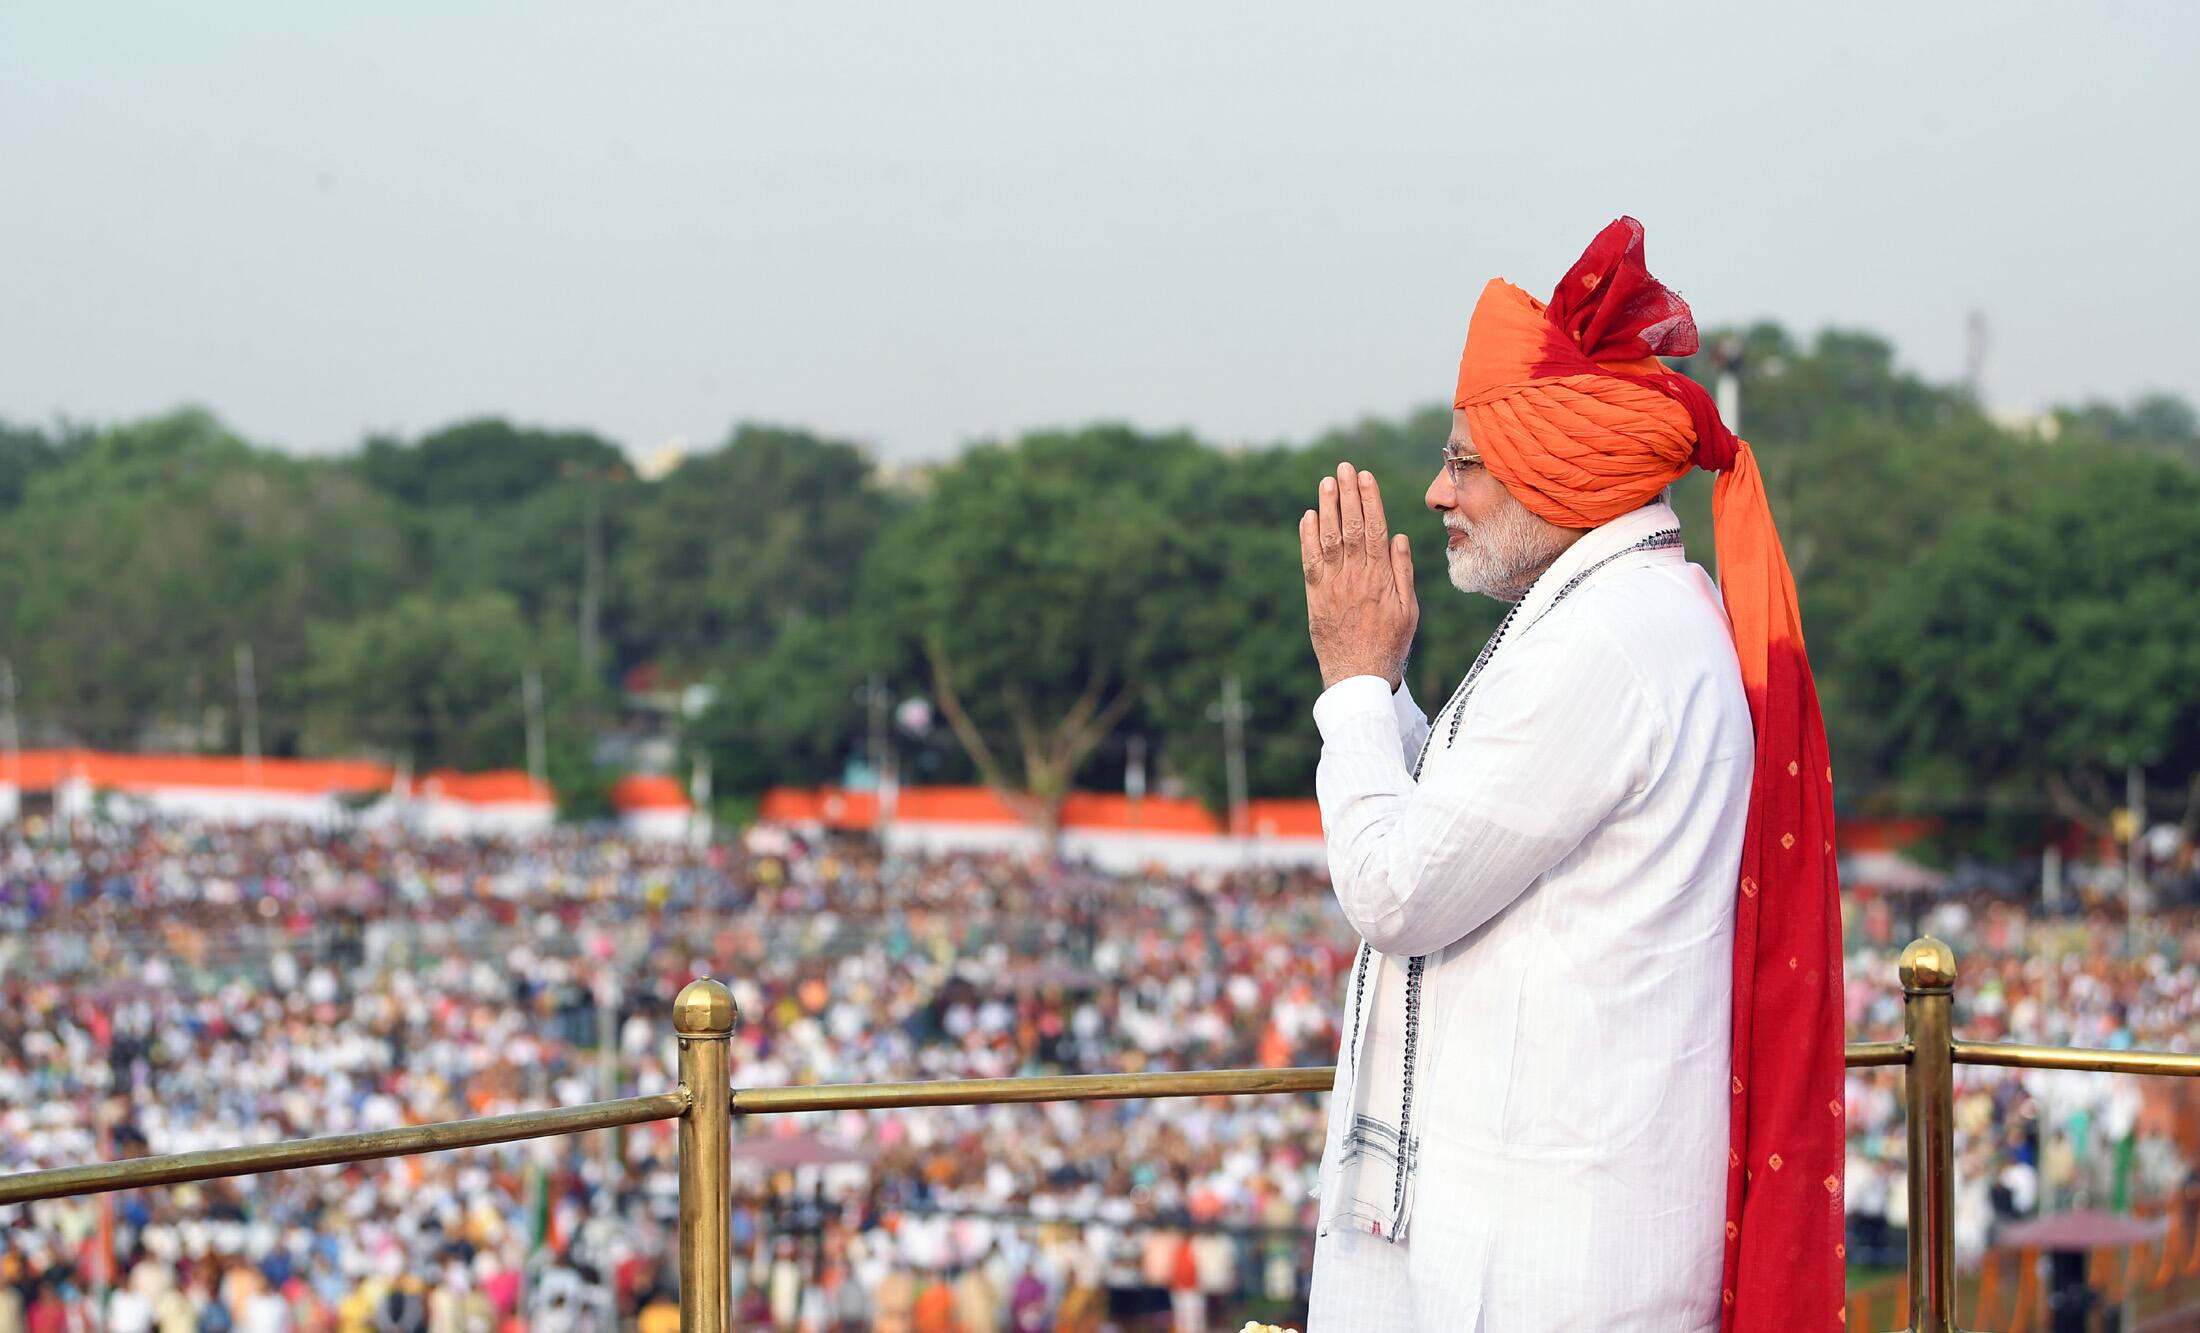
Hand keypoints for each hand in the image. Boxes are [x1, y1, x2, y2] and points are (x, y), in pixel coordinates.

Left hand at [1300, 461, 1417, 690]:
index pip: (1375, 528)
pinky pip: (1309, 561)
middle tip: (1344, 467)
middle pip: (1350, 526)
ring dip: (1326, 507)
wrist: (1358, 676)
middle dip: (1348, 494)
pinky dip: (1307, 537)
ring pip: (1328, 538)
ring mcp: (1333, 586)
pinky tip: (1307, 516)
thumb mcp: (1409, 610)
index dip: (1370, 500)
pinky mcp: (1315, 597)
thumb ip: (1403, 572)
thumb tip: (1399, 537)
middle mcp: (1356, 577)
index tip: (1367, 476)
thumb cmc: (1390, 644)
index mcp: (1381, 577)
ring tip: (1326, 481)